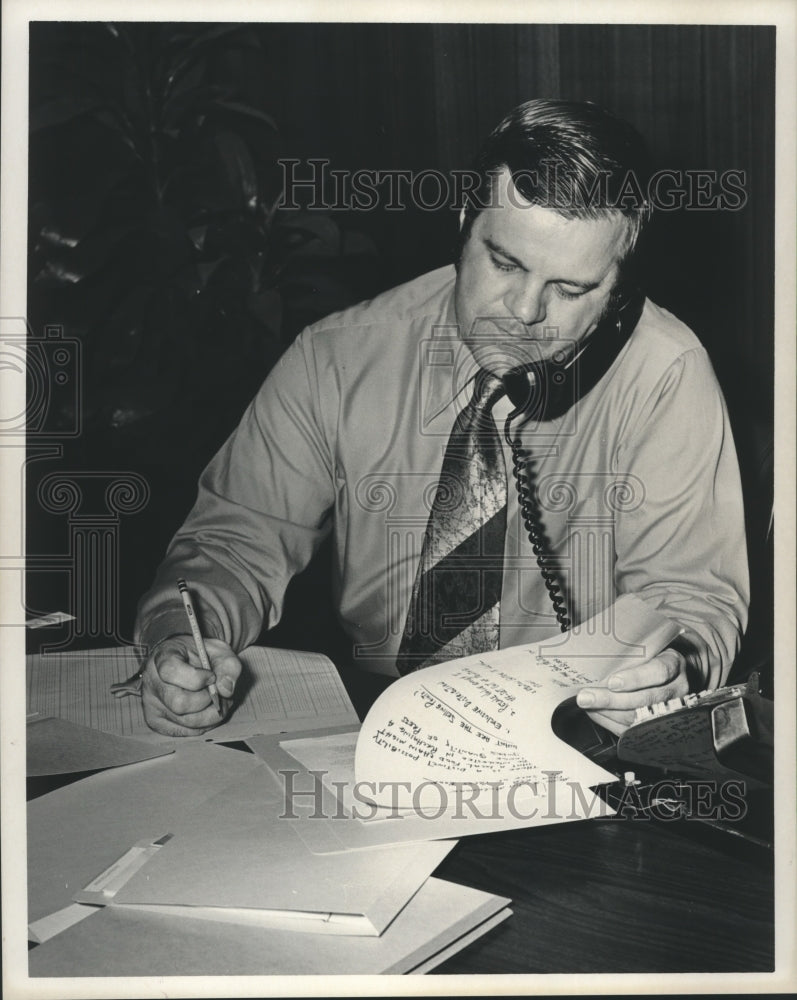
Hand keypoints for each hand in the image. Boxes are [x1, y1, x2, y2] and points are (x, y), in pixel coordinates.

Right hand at [141, 635, 241, 736]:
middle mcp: (151, 681)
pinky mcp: (155, 720)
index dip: (197, 678)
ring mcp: (151, 703)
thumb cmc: (201, 656)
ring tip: (218, 703)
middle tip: (217, 692)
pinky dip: (201, 725)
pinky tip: (206, 711)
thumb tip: (226, 691)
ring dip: (210, 715)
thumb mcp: (219, 651)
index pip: (171, 671)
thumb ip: (229, 666)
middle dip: (207, 700)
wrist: (186, 661)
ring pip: (184, 721)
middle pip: (179, 703)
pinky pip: (182, 731)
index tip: (212, 676)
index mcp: (163, 657)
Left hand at [575, 648, 690, 736]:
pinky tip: (595, 712)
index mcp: (675, 663)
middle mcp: (676, 688)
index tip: (612, 682)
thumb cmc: (653, 655)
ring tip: (586, 704)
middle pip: (645, 699)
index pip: (660, 671)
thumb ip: (630, 650)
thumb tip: (593, 655)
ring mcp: (670, 709)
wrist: (673, 670)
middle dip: (611, 700)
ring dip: (607, 712)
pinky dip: (610, 721)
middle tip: (586, 697)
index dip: (636, 678)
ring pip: (638, 717)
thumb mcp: (649, 645)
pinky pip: (633, 729)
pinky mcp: (659, 724)